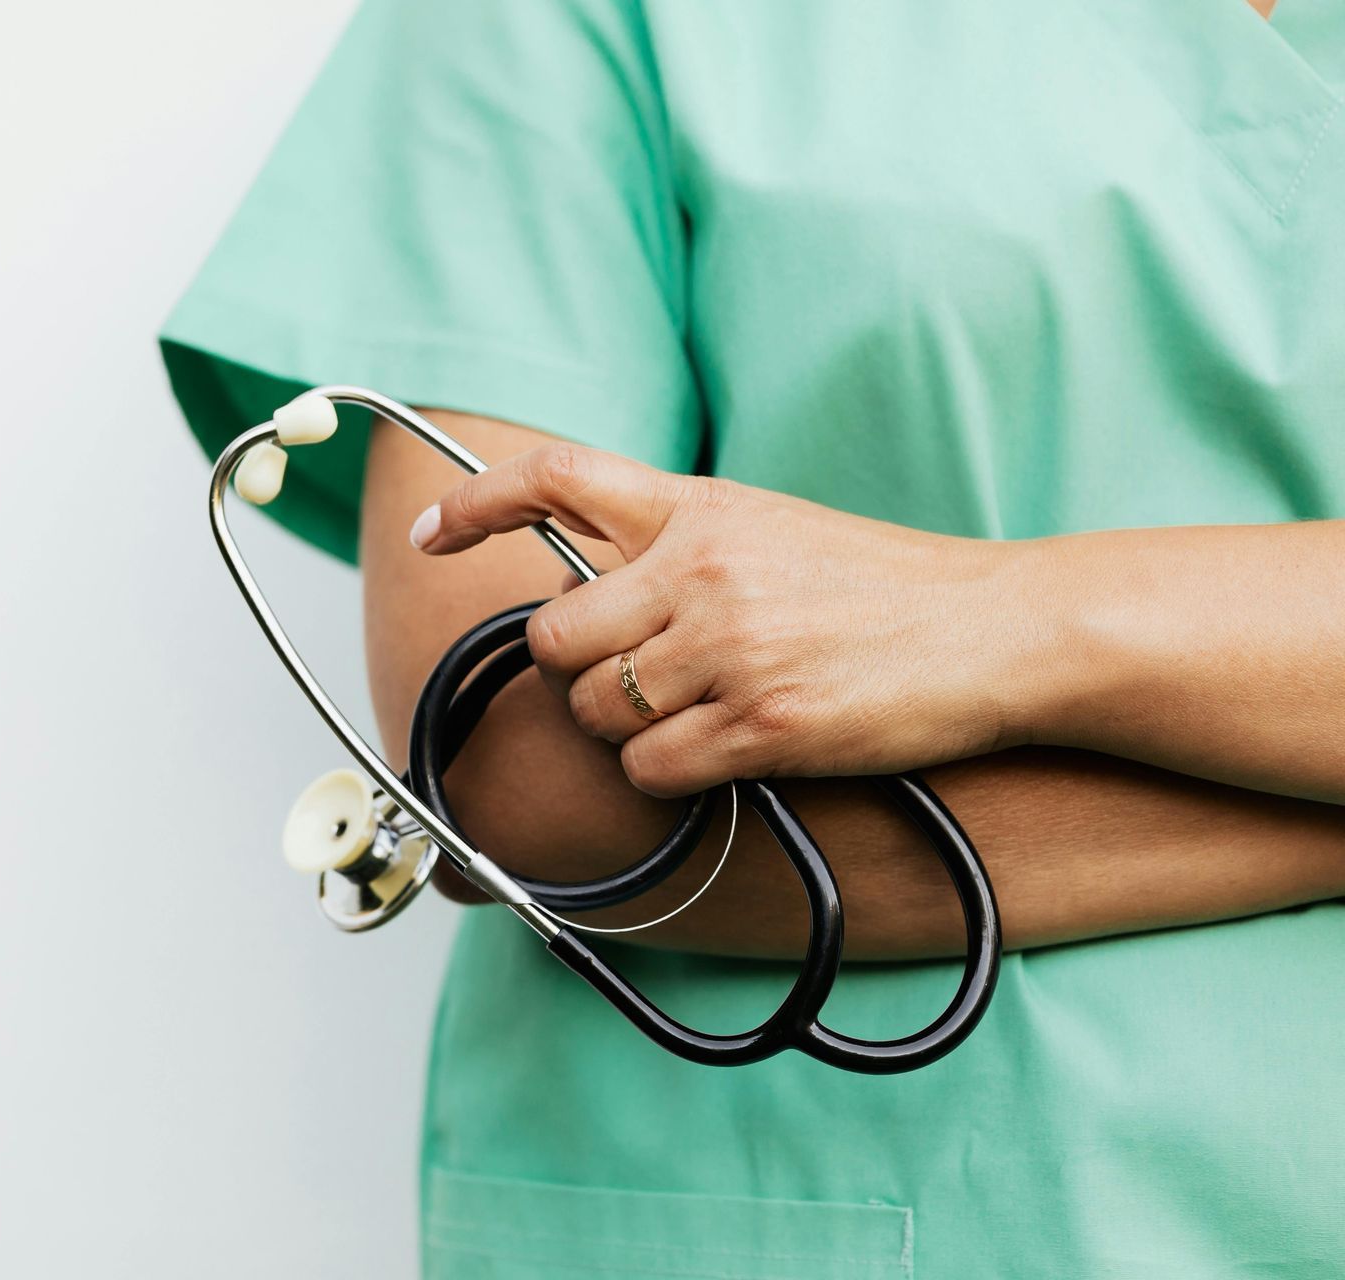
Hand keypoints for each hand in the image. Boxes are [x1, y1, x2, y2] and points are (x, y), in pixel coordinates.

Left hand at [410, 444, 1051, 796]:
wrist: (998, 629)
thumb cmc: (885, 586)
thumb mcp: (771, 530)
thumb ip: (678, 547)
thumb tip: (585, 591)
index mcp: (700, 507)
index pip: (556, 479)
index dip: (476, 504)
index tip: (432, 532)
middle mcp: (701, 569)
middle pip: (553, 636)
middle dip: (574, 671)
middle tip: (631, 677)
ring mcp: (727, 648)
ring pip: (593, 711)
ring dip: (622, 728)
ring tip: (695, 713)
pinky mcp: (759, 724)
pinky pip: (648, 768)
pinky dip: (666, 773)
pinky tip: (720, 753)